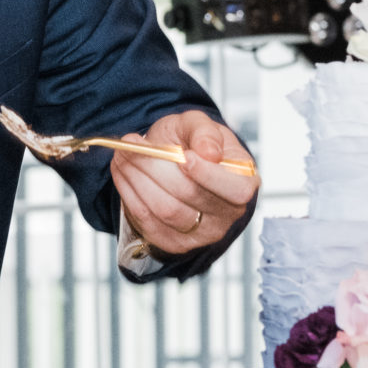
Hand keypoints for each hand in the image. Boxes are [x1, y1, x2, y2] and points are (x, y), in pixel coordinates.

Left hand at [111, 110, 256, 257]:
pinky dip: (130, 195)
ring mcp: (201, 234)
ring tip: (123, 155)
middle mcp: (227, 215)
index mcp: (244, 182)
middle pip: (190, 196)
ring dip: (137, 179)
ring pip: (165, 210)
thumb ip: (204, 131)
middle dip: (155, 168)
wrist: (173, 162)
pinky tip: (123, 174)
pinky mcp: (175, 243)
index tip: (183, 156)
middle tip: (131, 145)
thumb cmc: (191, 142)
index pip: (236, 190)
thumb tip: (209, 152)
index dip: (209, 175)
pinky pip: (147, 222)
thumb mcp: (197, 124)